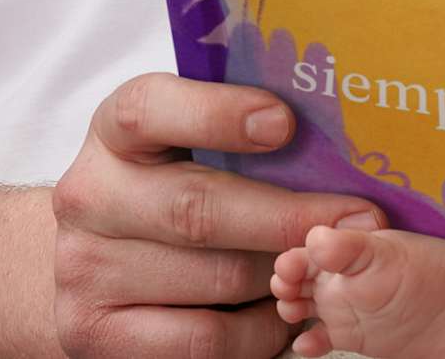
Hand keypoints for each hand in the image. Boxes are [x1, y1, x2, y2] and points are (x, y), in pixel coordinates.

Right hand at [51, 71, 384, 356]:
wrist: (97, 252)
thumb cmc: (167, 178)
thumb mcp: (183, 137)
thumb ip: (238, 127)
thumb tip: (334, 124)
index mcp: (113, 130)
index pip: (151, 109)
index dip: (218, 114)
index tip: (284, 123)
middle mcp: (89, 196)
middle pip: (197, 209)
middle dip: (287, 216)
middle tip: (359, 218)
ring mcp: (86, 271)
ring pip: (214, 279)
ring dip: (281, 275)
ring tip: (327, 265)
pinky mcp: (96, 335)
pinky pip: (202, 341)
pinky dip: (258, 330)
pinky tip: (286, 310)